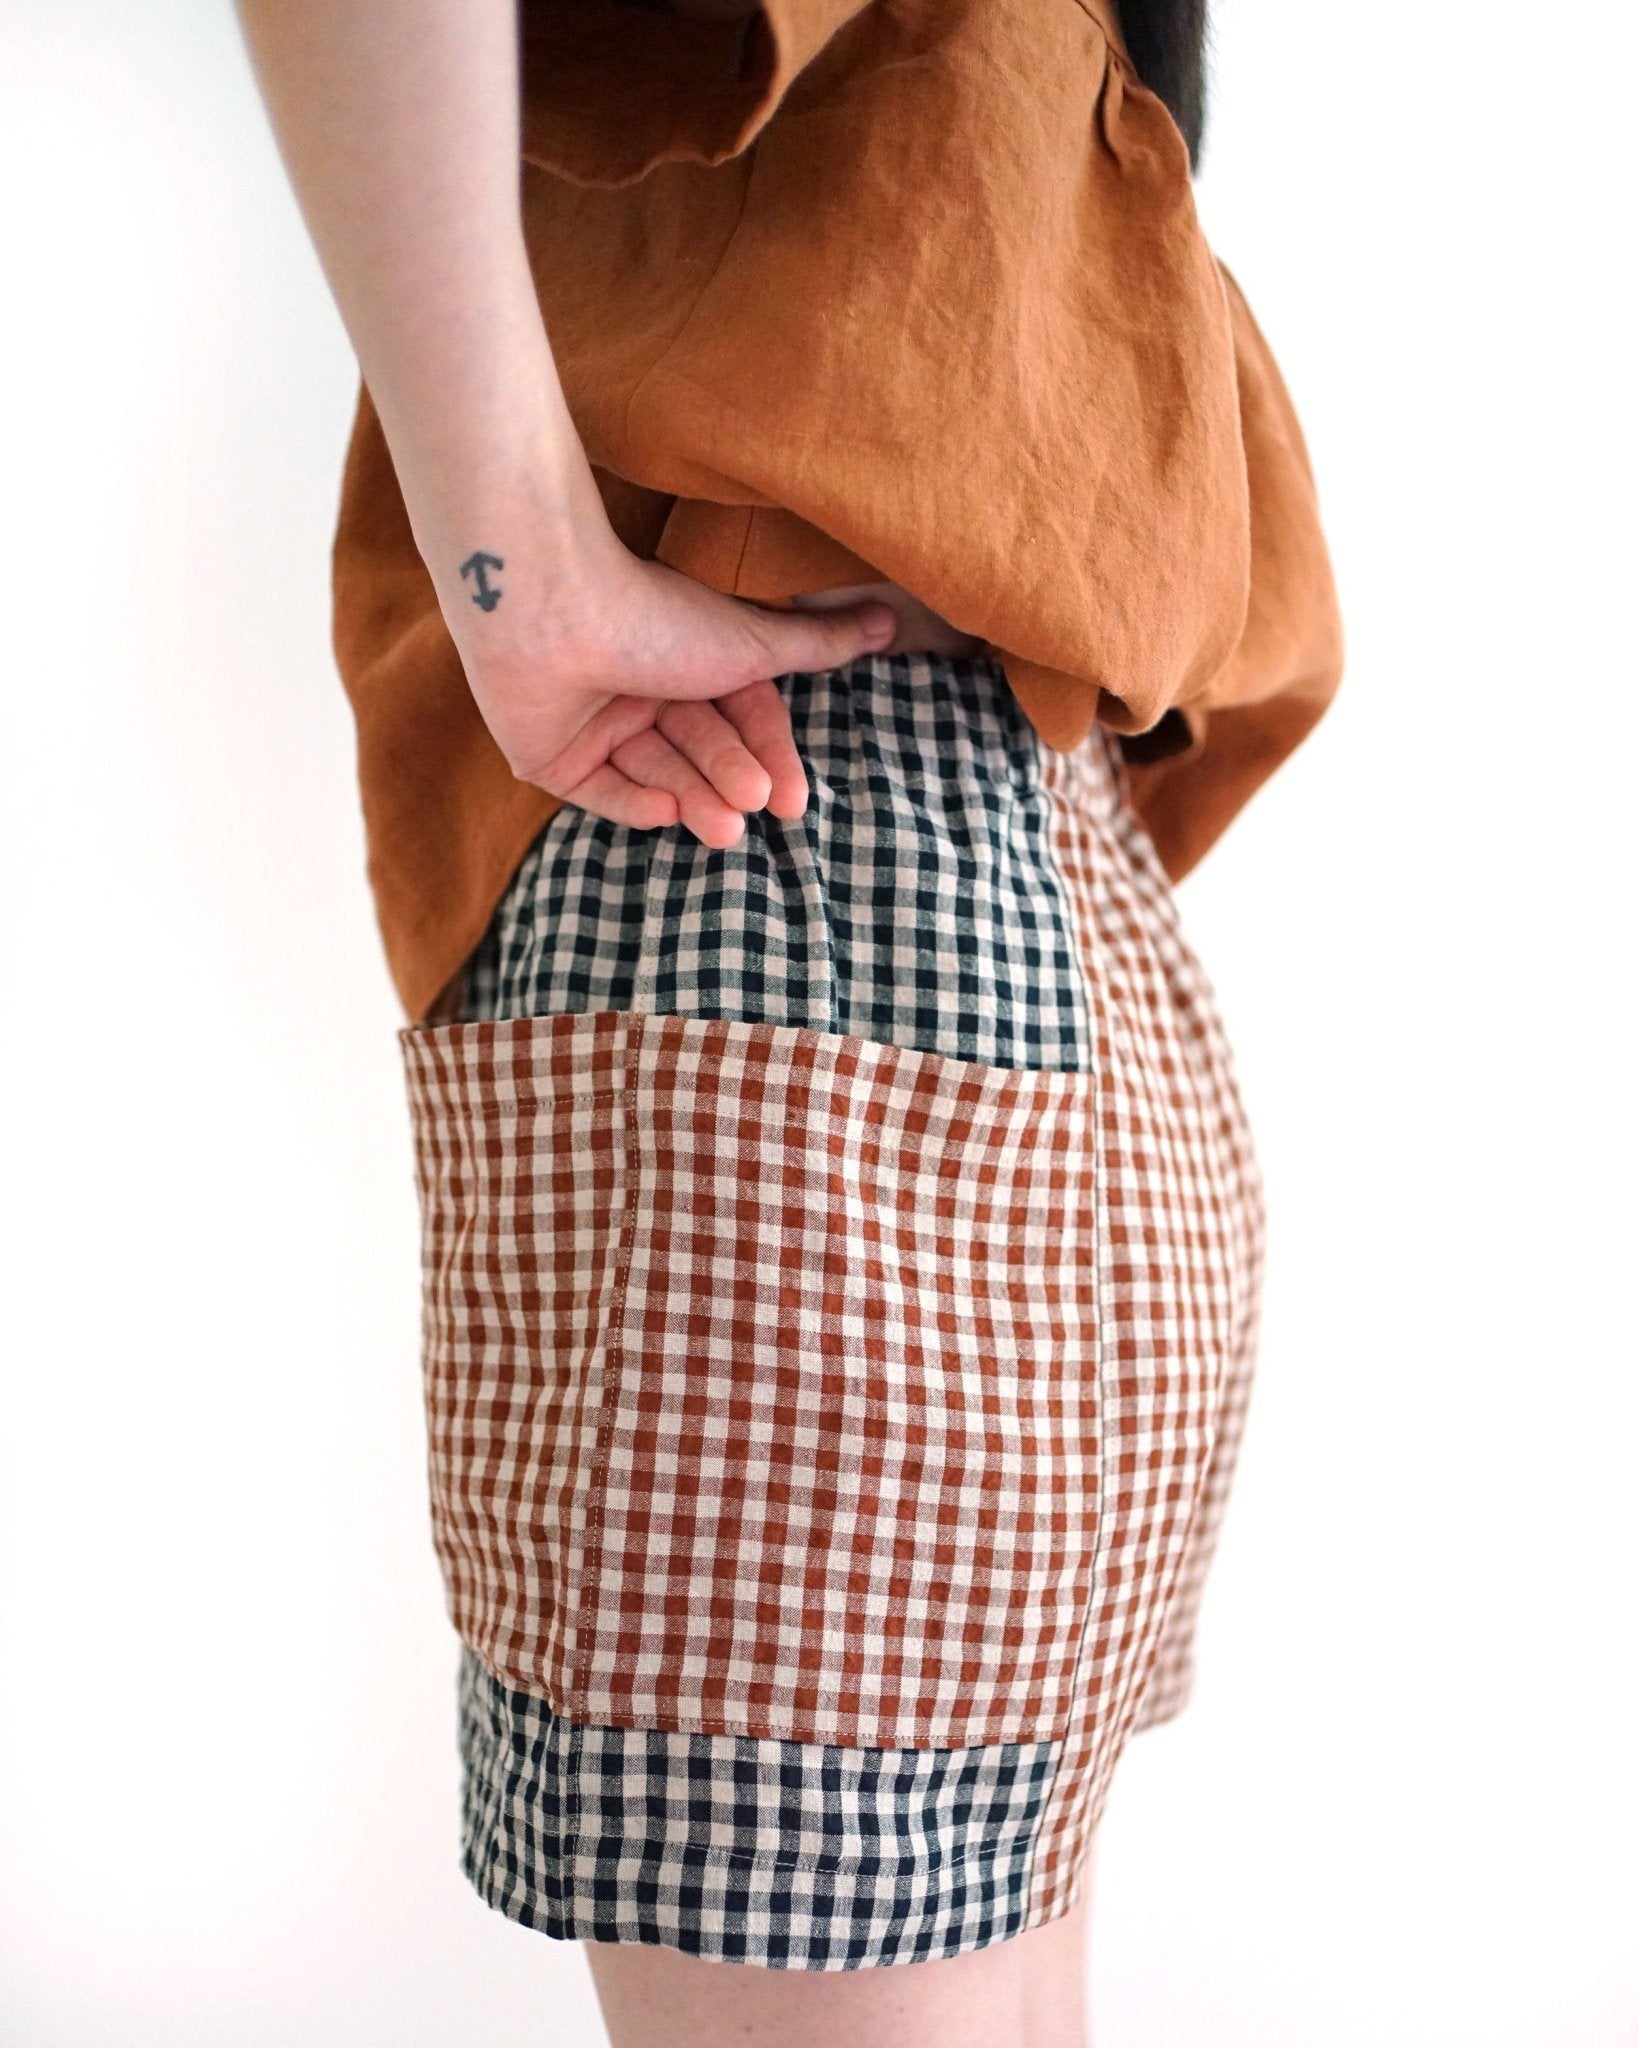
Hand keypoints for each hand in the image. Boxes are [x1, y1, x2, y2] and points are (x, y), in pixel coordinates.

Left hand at [449, 527, 898, 847]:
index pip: (739, 718)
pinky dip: (633, 804)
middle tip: (755, 806)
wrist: (554, 609)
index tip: (792, 800)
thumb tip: (892, 620)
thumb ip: (820, 642)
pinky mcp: (548, 752)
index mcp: (687, 655)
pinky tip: (666, 815)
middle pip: (698, 749)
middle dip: (729, 780)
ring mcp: (593, 721)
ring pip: (654, 773)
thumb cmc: (658, 615)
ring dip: (692, 799)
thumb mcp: (754, 641)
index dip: (769, 757)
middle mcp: (641, 686)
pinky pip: (598, 791)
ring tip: (724, 827)